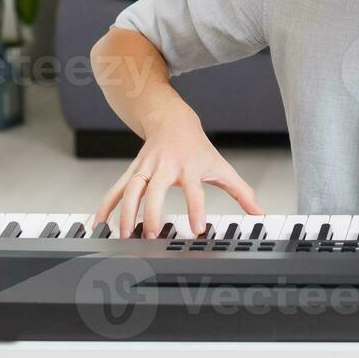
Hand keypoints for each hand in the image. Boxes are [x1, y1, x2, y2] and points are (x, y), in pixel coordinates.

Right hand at [95, 101, 262, 237]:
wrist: (172, 121)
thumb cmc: (198, 148)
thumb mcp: (221, 167)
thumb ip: (240, 192)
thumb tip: (260, 212)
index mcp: (189, 167)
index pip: (194, 190)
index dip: (196, 209)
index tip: (198, 229)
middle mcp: (165, 167)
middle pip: (155, 189)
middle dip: (152, 212)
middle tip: (152, 235)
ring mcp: (145, 168)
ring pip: (130, 189)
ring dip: (125, 212)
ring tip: (124, 236)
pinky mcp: (132, 171)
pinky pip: (115, 189)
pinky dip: (105, 206)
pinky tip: (98, 225)